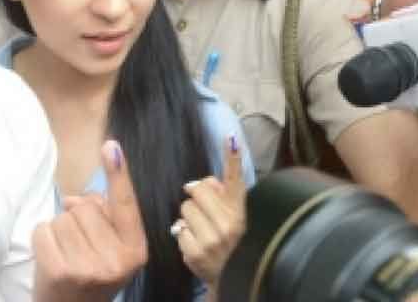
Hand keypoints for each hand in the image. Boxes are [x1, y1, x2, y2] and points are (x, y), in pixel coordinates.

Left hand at [32, 141, 147, 301]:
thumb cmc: (90, 275)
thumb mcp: (111, 249)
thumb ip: (104, 218)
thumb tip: (74, 200)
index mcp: (135, 251)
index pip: (126, 204)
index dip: (118, 174)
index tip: (111, 146)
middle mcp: (116, 261)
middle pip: (86, 207)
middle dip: (77, 219)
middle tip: (79, 247)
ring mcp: (88, 268)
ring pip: (64, 217)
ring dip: (59, 231)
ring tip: (66, 255)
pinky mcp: (60, 271)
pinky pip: (44, 229)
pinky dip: (42, 240)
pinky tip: (51, 259)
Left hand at [172, 136, 245, 287]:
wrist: (231, 278)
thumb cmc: (229, 241)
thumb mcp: (233, 217)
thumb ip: (220, 196)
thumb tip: (200, 185)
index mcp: (239, 211)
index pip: (235, 180)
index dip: (233, 158)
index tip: (230, 138)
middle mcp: (229, 224)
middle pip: (197, 190)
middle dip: (196, 199)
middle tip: (204, 214)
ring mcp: (212, 239)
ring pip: (184, 209)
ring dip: (188, 219)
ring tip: (201, 231)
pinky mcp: (196, 253)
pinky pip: (178, 230)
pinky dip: (183, 236)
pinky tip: (196, 244)